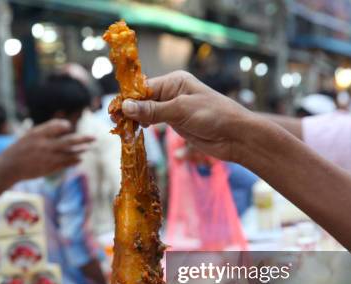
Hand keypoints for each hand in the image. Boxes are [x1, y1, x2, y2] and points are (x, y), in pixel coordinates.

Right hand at [2, 119, 92, 181]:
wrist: (9, 167)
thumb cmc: (20, 148)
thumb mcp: (31, 135)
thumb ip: (48, 130)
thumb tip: (66, 125)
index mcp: (38, 134)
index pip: (57, 126)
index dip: (64, 125)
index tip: (67, 126)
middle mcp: (44, 145)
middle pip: (68, 141)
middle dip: (83, 140)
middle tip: (95, 138)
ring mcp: (47, 158)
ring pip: (69, 154)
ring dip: (80, 151)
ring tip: (89, 148)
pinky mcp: (48, 168)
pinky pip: (65, 164)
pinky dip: (73, 160)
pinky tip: (80, 159)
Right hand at [121, 71, 253, 161]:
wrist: (236, 136)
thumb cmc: (214, 116)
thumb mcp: (181, 111)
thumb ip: (153, 110)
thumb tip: (126, 106)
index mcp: (175, 81)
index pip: (144, 87)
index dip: (128, 99)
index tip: (114, 111)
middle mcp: (172, 92)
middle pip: (142, 99)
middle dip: (129, 110)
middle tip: (115, 123)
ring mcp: (173, 107)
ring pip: (146, 111)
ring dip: (134, 119)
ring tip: (121, 129)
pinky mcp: (176, 122)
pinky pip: (154, 121)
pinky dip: (143, 126)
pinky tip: (135, 132)